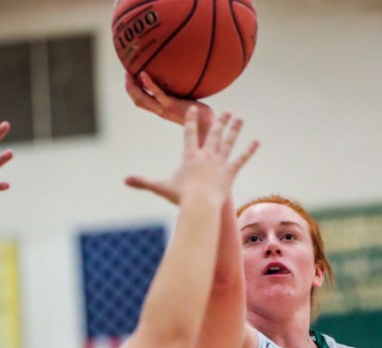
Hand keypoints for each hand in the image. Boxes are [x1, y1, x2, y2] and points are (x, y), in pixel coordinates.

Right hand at [125, 72, 213, 134]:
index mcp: (162, 111)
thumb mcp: (187, 102)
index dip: (133, 92)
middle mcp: (160, 111)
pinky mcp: (171, 105)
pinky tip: (144, 74)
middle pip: (138, 100)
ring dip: (133, 86)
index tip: (130, 79)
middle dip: (129, 88)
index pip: (142, 102)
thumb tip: (183, 80)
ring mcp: (165, 109)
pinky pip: (157, 94)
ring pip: (142, 99)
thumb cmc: (200, 114)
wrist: (208, 126)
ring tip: (129, 73)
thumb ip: (181, 94)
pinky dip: (149, 84)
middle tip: (126, 74)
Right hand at [125, 106, 257, 204]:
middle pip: (213, 134)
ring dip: (234, 129)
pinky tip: (256, 142)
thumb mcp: (160, 188)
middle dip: (218, 121)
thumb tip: (124, 180)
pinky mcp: (230, 172)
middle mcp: (206, 155)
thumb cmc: (180, 197)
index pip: (189, 133)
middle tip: (225, 111)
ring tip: (239, 118)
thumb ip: (143, 182)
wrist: (199, 205)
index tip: (194, 109)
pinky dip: (249, 150)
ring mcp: (219, 162)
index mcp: (190, 156)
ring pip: (228, 142)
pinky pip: (241, 159)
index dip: (190, 120)